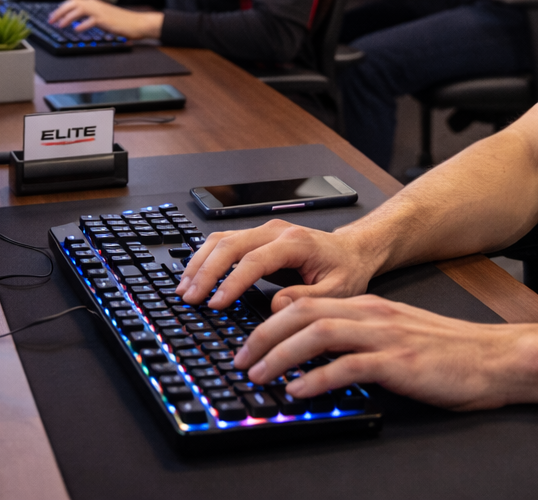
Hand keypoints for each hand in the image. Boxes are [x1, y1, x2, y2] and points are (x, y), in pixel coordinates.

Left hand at [45, 0, 161, 38]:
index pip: (73, 1)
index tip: (53, 16)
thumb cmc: (121, 21)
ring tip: (60, 25)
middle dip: (59, 11)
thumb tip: (76, 21)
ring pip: (79, 10)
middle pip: (72, 3)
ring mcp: (100, 12)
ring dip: (67, 17)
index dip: (61, 8)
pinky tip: (77, 29)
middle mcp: (95, 4)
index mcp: (94, 2)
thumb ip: (89, 16)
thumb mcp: (102, 16)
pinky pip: (90, 21)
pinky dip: (82, 25)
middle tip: (51, 20)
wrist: (137, 22)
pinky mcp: (105, 20)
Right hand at [176, 219, 381, 310]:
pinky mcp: (258, 236)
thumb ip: (307, 299)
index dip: (231, 282)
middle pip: (230, 245)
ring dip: (200, 263)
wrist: (353, 250)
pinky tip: (195, 275)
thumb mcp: (338, 291)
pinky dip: (206, 257)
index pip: (254, 260)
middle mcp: (276, 231)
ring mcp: (264, 231)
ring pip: (222, 239)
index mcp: (295, 243)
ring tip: (184, 288)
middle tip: (190, 298)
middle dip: (206, 272)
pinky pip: (225, 241)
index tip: (215, 303)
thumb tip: (276, 306)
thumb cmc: (346, 269)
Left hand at [234, 294, 516, 410]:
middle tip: (240, 360)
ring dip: (281, 354)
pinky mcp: (399, 363)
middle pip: (302, 314)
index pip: (306, 304)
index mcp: (368, 307)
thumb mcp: (396, 334)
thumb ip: (359, 336)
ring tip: (259, 375)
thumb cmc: (448, 353)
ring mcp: (385, 337)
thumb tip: (317, 353)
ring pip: (318, 334)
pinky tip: (299, 392)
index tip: (247, 342)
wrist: (495, 359)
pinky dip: (318, 379)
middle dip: (263, 336)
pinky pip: (349, 367)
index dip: (269, 320)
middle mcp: (372, 315)